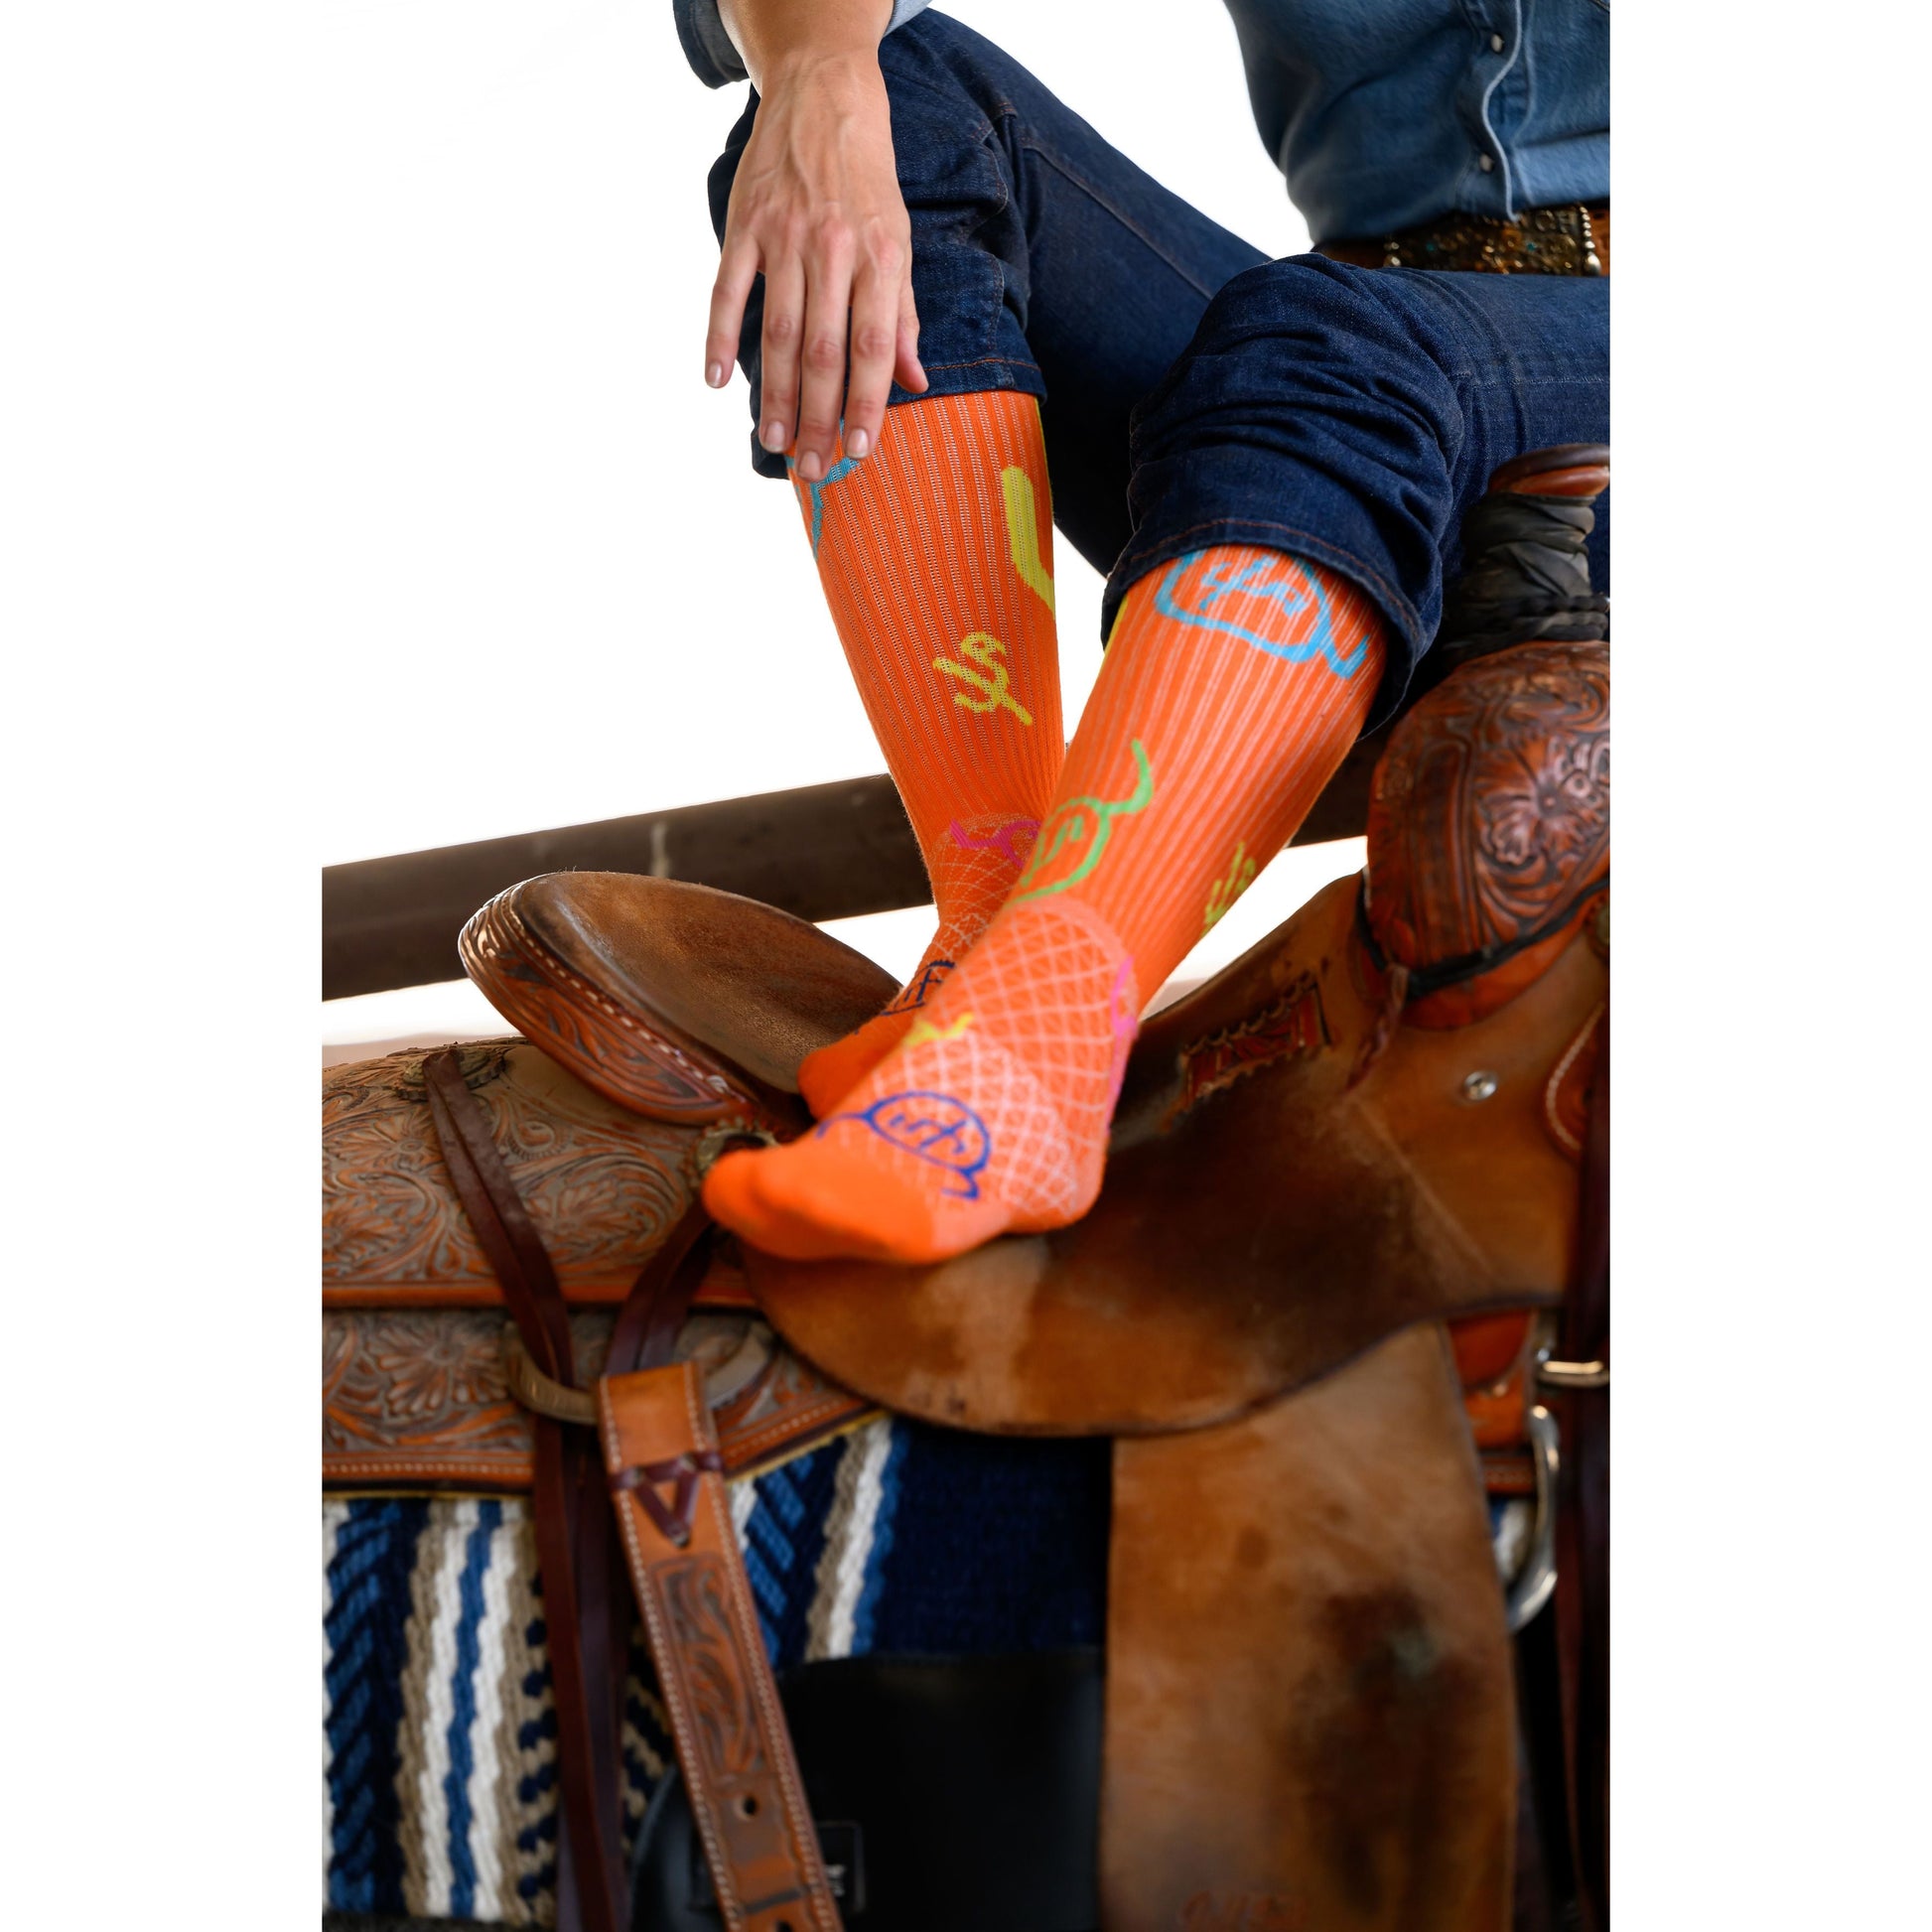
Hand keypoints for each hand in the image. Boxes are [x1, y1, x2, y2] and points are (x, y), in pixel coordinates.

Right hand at [705, 51, 927, 480]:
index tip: (859, 452)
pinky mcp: (744, 226)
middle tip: (813, 467)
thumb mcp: (898, 241)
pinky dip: (718, 338)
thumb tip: (915, 381)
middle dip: (819, 416)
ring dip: (774, 394)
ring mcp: (783, 238)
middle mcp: (832, 252)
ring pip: (778, 332)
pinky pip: (726, 291)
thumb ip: (902, 314)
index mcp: (878, 259)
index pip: (873, 347)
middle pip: (823, 352)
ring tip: (775, 443)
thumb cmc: (866, 180)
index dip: (867, 404)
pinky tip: (716, 383)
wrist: (824, 96)